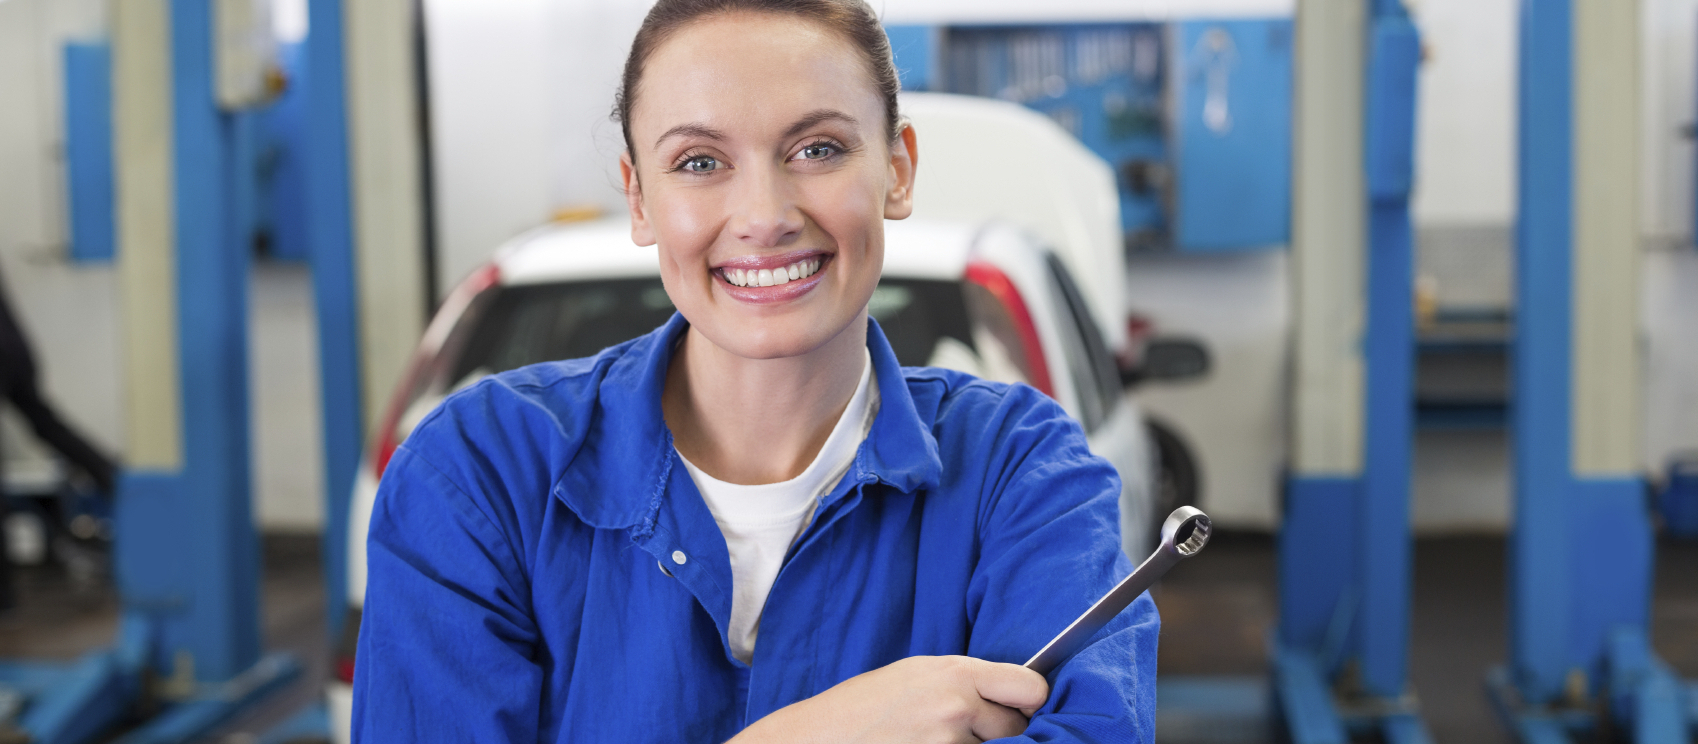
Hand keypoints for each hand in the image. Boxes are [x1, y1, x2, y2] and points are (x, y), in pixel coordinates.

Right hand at [731, 656, 1048, 743]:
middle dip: (1003, 730)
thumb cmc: (865, 706)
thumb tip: (1015, 691)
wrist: (820, 739)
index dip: (1031, 700)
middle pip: (1019, 726)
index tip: (1023, 706)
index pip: (1031, 687)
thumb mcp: (918, 674)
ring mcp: (949, 743)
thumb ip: (968, 680)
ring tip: (933, 739)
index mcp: (956, 673)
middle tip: (968, 728)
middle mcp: (958, 707)